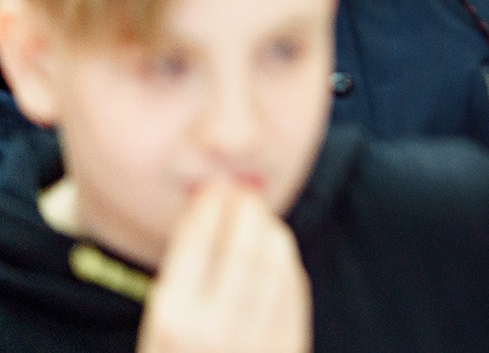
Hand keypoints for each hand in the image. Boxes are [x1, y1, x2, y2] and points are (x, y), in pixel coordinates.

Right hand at [136, 182, 310, 352]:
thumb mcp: (157, 340)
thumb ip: (180, 289)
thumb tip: (206, 216)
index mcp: (170, 323)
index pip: (196, 243)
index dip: (209, 208)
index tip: (213, 189)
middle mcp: (214, 331)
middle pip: (242, 247)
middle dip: (245, 211)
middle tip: (243, 190)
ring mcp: (256, 344)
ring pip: (275, 266)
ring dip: (270, 232)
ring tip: (261, 217)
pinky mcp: (288, 352)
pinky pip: (294, 295)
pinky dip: (288, 266)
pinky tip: (279, 254)